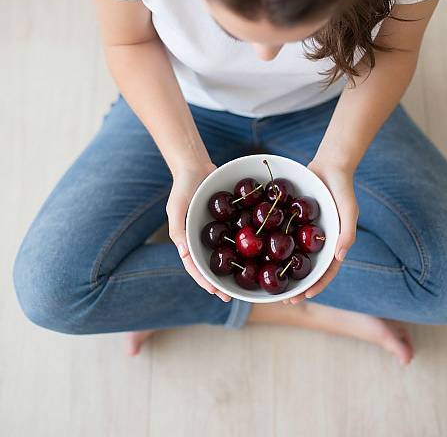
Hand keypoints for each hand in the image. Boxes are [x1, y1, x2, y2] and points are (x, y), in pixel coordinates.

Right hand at [167, 161, 231, 302]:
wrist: (196, 166)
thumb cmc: (183, 187)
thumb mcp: (176, 209)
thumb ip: (178, 231)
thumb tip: (186, 254)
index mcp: (188, 240)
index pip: (194, 266)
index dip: (204, 281)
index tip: (214, 292)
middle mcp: (202, 239)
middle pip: (211, 265)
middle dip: (219, 282)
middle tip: (230, 296)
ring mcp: (216, 232)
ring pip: (225, 254)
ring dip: (232, 269)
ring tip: (242, 282)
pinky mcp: (228, 221)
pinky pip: (236, 236)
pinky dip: (243, 247)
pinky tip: (255, 255)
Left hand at [284, 160, 358, 304]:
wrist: (329, 165)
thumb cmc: (342, 188)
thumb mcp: (349, 210)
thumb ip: (347, 233)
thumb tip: (340, 258)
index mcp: (333, 244)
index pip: (326, 271)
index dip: (316, 286)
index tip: (303, 296)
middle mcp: (317, 242)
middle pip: (307, 268)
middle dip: (296, 285)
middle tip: (283, 299)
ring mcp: (304, 233)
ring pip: (293, 255)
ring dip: (283, 270)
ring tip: (270, 283)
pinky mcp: (293, 221)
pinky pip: (283, 235)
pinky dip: (274, 245)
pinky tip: (261, 253)